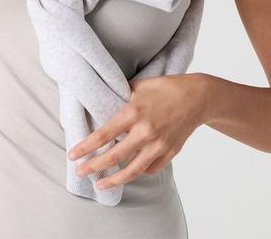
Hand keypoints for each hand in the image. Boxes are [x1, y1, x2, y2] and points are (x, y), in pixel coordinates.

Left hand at [67, 73, 209, 189]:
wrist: (197, 97)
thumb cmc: (166, 87)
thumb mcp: (140, 85)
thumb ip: (121, 95)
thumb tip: (103, 100)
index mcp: (133, 112)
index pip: (103, 134)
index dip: (86, 147)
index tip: (73, 155)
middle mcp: (145, 131)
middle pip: (114, 156)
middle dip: (94, 167)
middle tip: (80, 172)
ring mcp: (158, 145)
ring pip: (132, 170)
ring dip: (114, 180)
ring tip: (100, 185)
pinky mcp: (170, 152)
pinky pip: (150, 169)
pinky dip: (137, 172)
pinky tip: (128, 173)